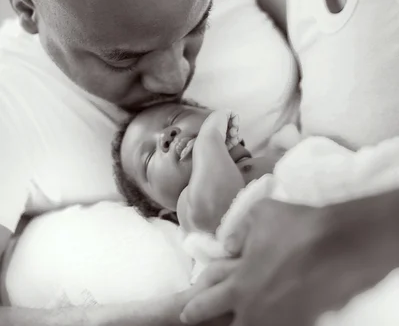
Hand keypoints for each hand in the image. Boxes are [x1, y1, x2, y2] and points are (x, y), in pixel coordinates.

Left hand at [181, 196, 398, 325]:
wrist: (341, 244)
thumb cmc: (296, 226)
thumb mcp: (259, 215)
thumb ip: (237, 232)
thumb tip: (227, 245)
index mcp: (238, 287)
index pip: (203, 306)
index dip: (192, 310)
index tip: (186, 313)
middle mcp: (255, 311)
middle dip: (216, 324)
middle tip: (207, 319)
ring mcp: (281, 322)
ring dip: (247, 321)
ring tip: (248, 313)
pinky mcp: (304, 323)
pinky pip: (283, 325)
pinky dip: (276, 319)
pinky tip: (279, 311)